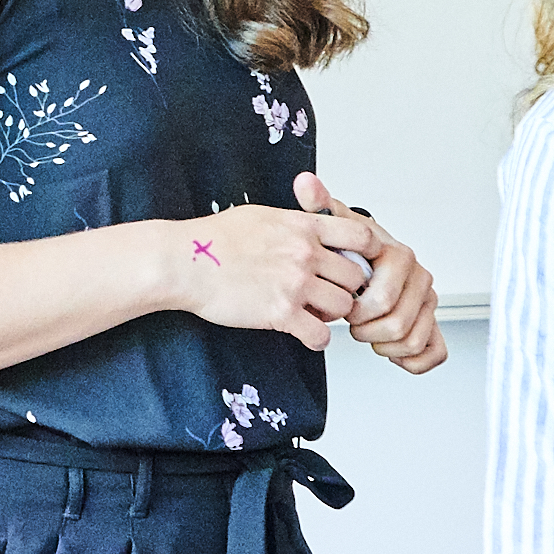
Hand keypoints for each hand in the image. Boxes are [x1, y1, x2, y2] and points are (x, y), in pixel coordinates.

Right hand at [169, 202, 370, 349]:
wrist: (185, 262)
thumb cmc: (214, 239)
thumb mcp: (263, 215)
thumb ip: (294, 222)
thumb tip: (310, 226)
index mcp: (303, 227)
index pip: (360, 235)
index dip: (367, 252)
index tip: (360, 262)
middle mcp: (305, 254)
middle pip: (356, 277)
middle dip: (347, 288)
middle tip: (333, 294)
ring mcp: (295, 284)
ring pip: (343, 307)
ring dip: (333, 313)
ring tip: (316, 313)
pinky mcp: (281, 313)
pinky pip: (320, 334)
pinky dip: (317, 338)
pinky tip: (306, 333)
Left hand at [293, 173, 445, 373]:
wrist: (366, 263)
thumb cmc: (351, 249)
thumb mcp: (333, 227)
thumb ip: (320, 206)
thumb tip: (306, 182)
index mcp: (400, 256)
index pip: (382, 300)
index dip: (357, 312)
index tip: (345, 304)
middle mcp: (421, 278)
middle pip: (397, 325)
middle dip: (367, 330)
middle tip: (353, 321)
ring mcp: (429, 302)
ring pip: (412, 341)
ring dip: (383, 344)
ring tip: (367, 331)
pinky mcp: (434, 324)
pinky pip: (433, 353)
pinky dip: (409, 358)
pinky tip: (388, 348)